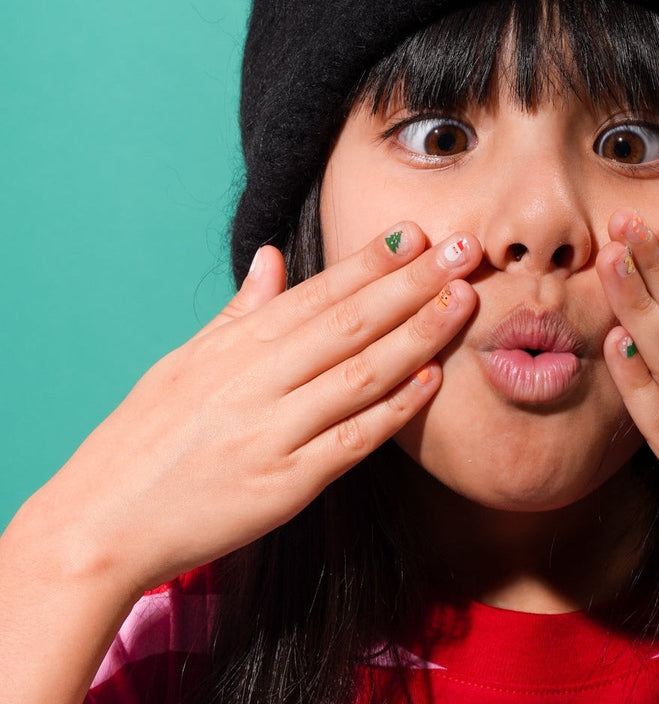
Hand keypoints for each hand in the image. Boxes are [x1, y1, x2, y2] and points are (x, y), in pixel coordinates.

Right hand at [23, 223, 480, 596]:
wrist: (99, 522)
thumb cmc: (146, 435)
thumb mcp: (186, 361)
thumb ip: (239, 312)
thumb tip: (272, 259)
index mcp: (235, 347)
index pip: (317, 293)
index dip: (371, 261)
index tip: (417, 233)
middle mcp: (256, 381)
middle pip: (349, 322)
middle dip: (412, 284)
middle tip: (463, 252)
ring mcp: (272, 432)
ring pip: (359, 373)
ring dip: (416, 335)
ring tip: (462, 303)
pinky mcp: (284, 485)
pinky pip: (349, 442)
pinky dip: (392, 411)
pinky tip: (429, 382)